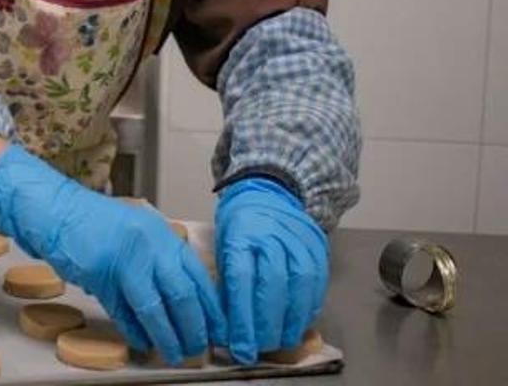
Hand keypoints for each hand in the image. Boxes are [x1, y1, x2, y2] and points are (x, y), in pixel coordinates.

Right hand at [0, 144, 225, 363]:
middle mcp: (148, 245)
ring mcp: (124, 259)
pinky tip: (143, 342)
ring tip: (174, 353)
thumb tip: (185, 301)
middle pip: (181, 295)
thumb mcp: (138, 234)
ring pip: (154, 308)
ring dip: (166, 336)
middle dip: (194, 328)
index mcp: (162, 235)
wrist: (57, 210)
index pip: (198, 276)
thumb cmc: (96, 223)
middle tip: (198, 347)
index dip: (211, 308)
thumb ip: (160, 260)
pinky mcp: (100, 274)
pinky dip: (135, 331)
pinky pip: (123, 311)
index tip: (218, 329)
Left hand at [214, 177, 328, 364]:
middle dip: (267, 324)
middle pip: (272, 285)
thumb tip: (228, 327)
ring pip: (299, 285)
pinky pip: (317, 282)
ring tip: (281, 342)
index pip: (241, 280)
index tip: (240, 346)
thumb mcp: (223, 246)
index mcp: (241, 234)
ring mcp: (298, 238)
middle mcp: (272, 234)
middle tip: (260, 348)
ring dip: (291, 321)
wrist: (269, 192)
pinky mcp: (318, 245)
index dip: (242, 318)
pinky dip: (308, 307)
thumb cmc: (240, 225)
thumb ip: (228, 282)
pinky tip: (299, 323)